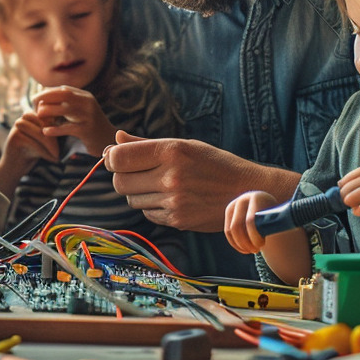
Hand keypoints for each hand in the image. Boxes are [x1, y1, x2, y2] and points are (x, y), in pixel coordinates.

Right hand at [1, 111, 59, 168]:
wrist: (12, 169)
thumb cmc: (30, 154)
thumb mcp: (41, 140)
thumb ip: (48, 131)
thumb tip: (67, 126)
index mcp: (28, 118)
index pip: (46, 115)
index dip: (56, 125)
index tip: (64, 136)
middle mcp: (21, 120)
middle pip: (43, 122)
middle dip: (53, 136)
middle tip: (59, 150)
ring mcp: (16, 129)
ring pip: (39, 133)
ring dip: (50, 145)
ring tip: (56, 155)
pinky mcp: (14, 139)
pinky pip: (33, 143)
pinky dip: (44, 152)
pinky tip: (52, 159)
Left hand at [30, 86, 115, 155]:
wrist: (108, 141)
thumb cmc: (88, 126)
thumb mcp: (79, 111)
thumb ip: (66, 103)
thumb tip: (43, 94)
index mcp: (85, 97)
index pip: (63, 89)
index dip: (47, 93)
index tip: (35, 99)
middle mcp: (88, 103)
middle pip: (64, 95)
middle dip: (46, 99)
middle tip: (34, 107)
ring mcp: (89, 116)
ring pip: (66, 109)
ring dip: (49, 112)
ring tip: (38, 116)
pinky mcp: (88, 130)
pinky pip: (69, 128)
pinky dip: (56, 129)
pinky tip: (45, 131)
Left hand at [102, 132, 260, 231]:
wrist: (247, 191)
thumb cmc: (214, 163)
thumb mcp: (184, 145)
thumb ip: (146, 144)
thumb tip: (115, 140)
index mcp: (172, 151)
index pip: (119, 157)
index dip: (111, 158)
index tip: (116, 158)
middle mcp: (171, 176)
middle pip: (120, 181)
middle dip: (121, 176)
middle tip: (135, 172)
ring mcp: (174, 201)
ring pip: (131, 199)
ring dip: (137, 192)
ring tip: (158, 184)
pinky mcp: (178, 220)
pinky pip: (147, 213)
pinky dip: (151, 206)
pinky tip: (170, 198)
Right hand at [223, 191, 279, 254]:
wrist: (268, 208)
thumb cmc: (278, 217)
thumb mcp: (280, 219)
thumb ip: (280, 225)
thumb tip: (288, 230)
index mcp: (258, 198)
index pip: (250, 221)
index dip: (254, 236)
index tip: (262, 245)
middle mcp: (243, 199)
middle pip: (237, 226)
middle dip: (246, 242)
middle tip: (256, 250)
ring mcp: (234, 205)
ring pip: (231, 230)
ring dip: (241, 244)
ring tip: (252, 251)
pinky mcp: (229, 212)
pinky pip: (228, 232)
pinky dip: (235, 244)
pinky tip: (245, 249)